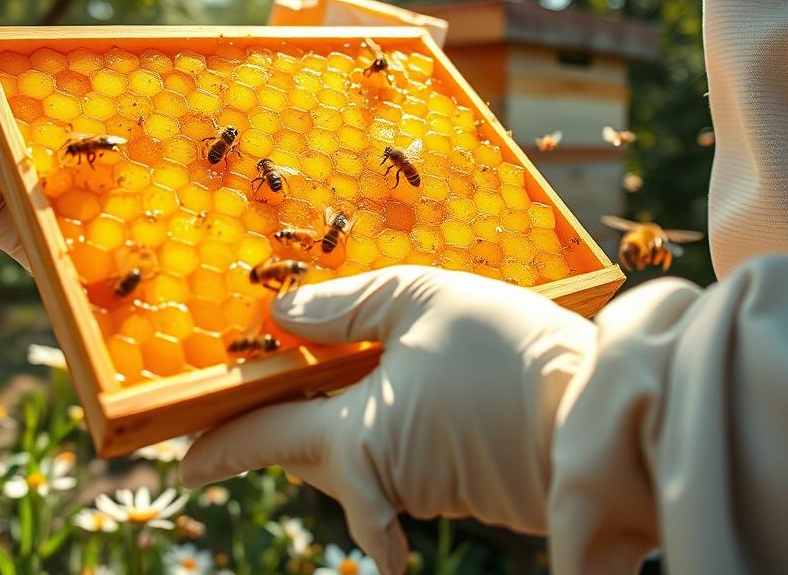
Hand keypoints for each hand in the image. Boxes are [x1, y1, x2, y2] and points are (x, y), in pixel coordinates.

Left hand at [180, 266, 594, 573]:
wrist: (606, 413)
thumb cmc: (506, 355)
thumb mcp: (419, 300)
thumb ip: (347, 306)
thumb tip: (284, 314)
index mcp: (358, 438)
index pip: (266, 441)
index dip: (218, 449)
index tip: (180, 465)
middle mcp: (386, 476)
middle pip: (307, 457)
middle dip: (273, 437)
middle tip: (247, 409)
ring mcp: (428, 486)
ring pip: (356, 458)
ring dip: (331, 424)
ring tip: (318, 379)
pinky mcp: (465, 484)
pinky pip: (401, 456)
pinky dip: (382, 425)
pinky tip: (396, 389)